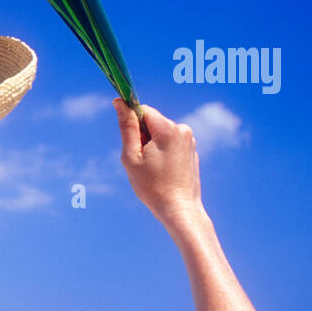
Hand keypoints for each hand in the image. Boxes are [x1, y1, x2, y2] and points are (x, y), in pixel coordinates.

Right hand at [113, 98, 203, 225]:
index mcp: (168, 128)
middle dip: (143, 137)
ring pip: (161, 133)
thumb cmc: (152, 186)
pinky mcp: (192, 150)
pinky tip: (163, 172)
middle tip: (142, 162)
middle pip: (153, 122)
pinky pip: (171, 143)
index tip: (130, 143)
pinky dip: (163, 153)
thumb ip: (126, 127)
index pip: (143, 110)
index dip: (132, 124)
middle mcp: (183, 129)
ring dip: (152, 146)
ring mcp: (190, 140)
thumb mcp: (131, 156)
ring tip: (153, 169)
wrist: (179, 208)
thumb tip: (119, 102)